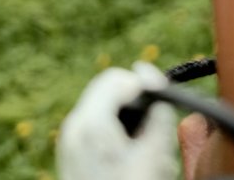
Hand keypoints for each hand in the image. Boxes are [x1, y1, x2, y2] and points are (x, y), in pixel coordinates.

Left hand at [57, 62, 177, 179]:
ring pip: (106, 107)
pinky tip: (133, 157)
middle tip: (156, 128)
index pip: (117, 78)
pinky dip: (118, 130)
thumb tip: (150, 75)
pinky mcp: (72, 152)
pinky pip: (98, 125)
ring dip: (130, 117)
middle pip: (110, 90)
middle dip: (137, 102)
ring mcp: (69, 141)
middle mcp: (73, 127)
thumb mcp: (156, 151)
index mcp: (90, 123)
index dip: (144, 84)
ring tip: (147, 148)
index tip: (164, 100)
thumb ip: (158, 109)